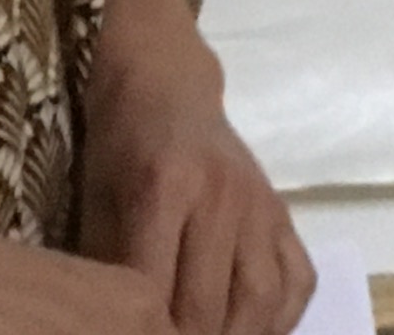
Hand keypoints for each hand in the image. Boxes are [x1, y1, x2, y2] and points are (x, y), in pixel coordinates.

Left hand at [78, 0, 315, 334]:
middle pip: (210, 304)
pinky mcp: (283, 211)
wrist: (167, 84)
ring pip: (262, 299)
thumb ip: (107, 267)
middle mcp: (221, 194)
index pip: (157, 288)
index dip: (145, 331)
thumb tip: (112, 320)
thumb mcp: (95, 200)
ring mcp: (259, 202)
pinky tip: (251, 326)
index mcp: (165, 186)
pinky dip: (280, 317)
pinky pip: (298, 279)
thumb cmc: (121, 144)